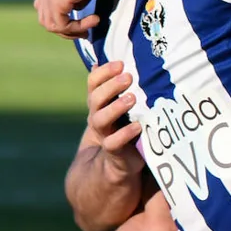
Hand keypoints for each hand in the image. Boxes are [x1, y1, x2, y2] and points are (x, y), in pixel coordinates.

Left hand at [34, 0, 118, 38]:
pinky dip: (78, 27)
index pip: (46, 9)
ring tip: (89, 29)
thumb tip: (77, 10)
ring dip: (73, 31)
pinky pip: (63, 25)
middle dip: (65, 30)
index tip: (82, 24)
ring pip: (52, 25)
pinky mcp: (57, 0)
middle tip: (84, 33)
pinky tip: (95, 20)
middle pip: (46, 20)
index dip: (62, 21)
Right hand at [86, 60, 143, 179]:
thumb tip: (100, 62)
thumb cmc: (118, 131)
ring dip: (115, 107)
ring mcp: (103, 135)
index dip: (103, 73)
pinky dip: (124, 134)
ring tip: (132, 98)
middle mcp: (97, 118)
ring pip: (101, 120)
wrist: (110, 169)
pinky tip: (138, 126)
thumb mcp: (114, 109)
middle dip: (110, 86)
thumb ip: (110, 88)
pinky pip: (113, 143)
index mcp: (97, 105)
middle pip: (96, 99)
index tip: (120, 64)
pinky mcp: (114, 154)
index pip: (93, 84)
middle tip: (128, 76)